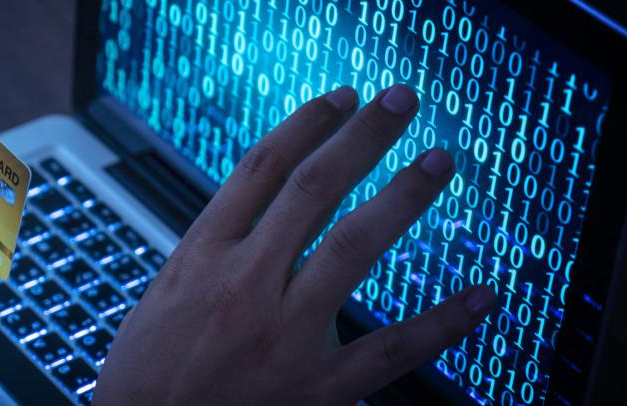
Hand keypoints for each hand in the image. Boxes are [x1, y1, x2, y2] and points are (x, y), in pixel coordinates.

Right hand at [94, 85, 495, 403]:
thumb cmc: (146, 374)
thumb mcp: (163, 295)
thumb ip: (213, 253)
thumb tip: (258, 213)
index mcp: (200, 257)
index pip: (261, 170)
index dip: (307, 126)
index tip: (341, 100)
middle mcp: (243, 283)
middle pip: (313, 189)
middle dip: (362, 138)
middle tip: (400, 102)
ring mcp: (283, 333)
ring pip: (353, 246)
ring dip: (402, 197)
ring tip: (437, 162)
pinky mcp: (316, 386)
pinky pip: (392, 349)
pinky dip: (443, 323)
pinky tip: (480, 297)